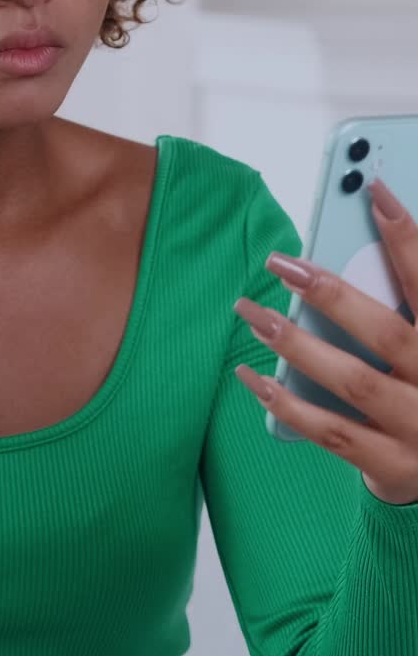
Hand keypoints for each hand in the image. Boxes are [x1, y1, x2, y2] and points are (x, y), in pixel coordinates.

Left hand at [233, 177, 417, 505]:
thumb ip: (406, 300)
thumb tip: (373, 226)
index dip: (406, 237)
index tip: (374, 190)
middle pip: (387, 332)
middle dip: (332, 293)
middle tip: (281, 263)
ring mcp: (417, 429)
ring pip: (352, 380)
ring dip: (297, 344)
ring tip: (254, 314)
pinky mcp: (393, 465)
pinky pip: (331, 432)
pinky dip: (287, 403)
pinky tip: (254, 377)